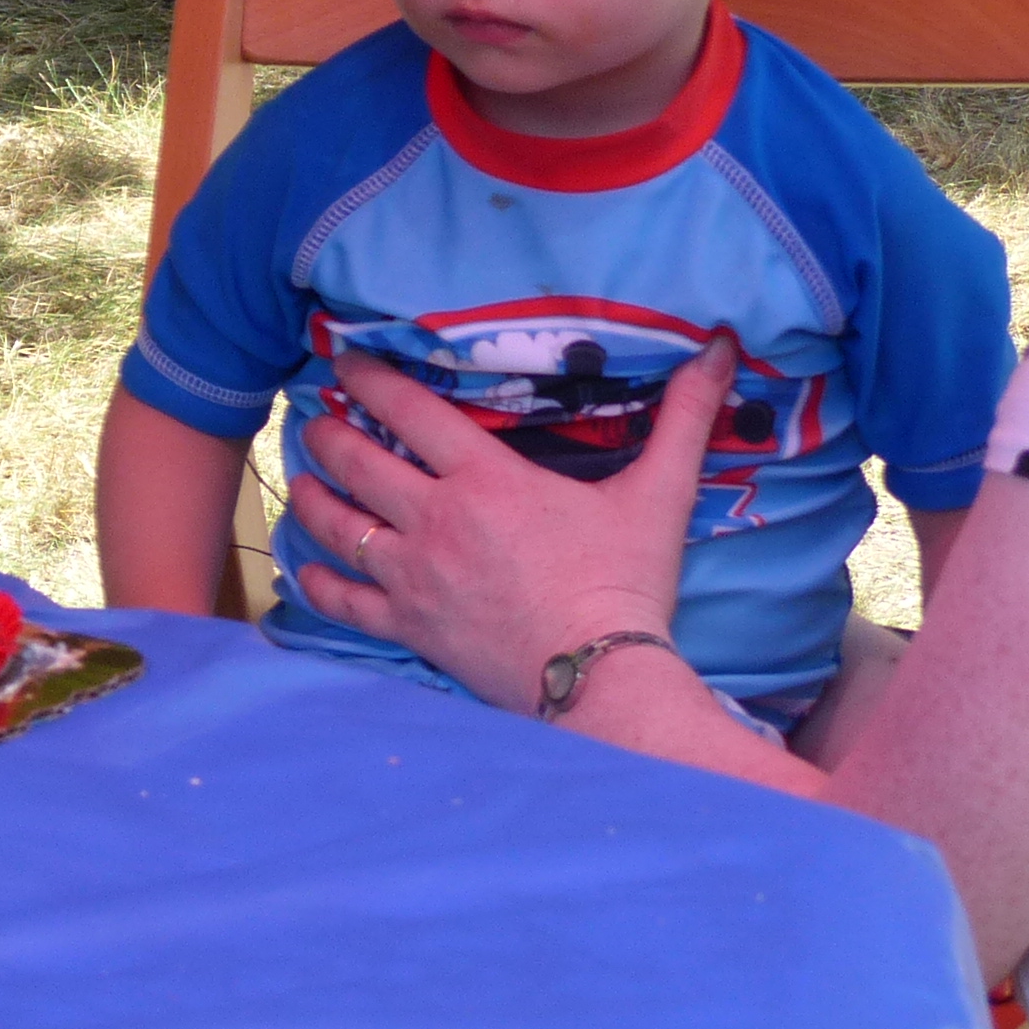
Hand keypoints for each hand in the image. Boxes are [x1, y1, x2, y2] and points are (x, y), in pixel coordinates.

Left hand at [287, 343, 737, 713]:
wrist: (604, 681)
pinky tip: (305, 566)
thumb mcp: (659, 494)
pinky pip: (345, 602)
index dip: (368, 377)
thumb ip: (685, 417)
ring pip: (338, 526)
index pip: (408, 410)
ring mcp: (415, 578)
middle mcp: (436, 520)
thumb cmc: (627, 584)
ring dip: (313, 495)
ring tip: (303, 476)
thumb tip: (725, 347)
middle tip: (314, 416)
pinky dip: (318, 580)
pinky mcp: (411, 629)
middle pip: (356, 461)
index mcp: (484, 478)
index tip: (344, 358)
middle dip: (327, 432)